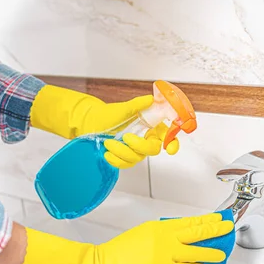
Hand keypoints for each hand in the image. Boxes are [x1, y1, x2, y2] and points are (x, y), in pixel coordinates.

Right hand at [6, 213, 233, 263]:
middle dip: (214, 229)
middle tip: (227, 227)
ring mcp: (166, 254)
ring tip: (221, 254)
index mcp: (159, 226)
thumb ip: (160, 235)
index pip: (188, 222)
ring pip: (196, 251)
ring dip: (210, 252)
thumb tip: (177, 241)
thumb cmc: (119, 251)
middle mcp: (165, 237)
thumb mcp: (142, 234)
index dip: (205, 220)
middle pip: (196, 231)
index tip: (217, 218)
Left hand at [29, 85, 178, 168]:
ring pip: (137, 158)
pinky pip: (125, 164)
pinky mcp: (124, 158)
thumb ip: (138, 104)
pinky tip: (107, 153)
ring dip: (122, 151)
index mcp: (150, 126)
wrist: (91, 123)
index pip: (167, 135)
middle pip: (153, 149)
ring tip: (108, 142)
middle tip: (126, 137)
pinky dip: (116, 160)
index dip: (172, 142)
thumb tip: (152, 99)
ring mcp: (135, 150)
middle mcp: (145, 138)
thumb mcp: (122, 108)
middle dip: (140, 145)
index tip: (170, 148)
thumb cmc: (108, 114)